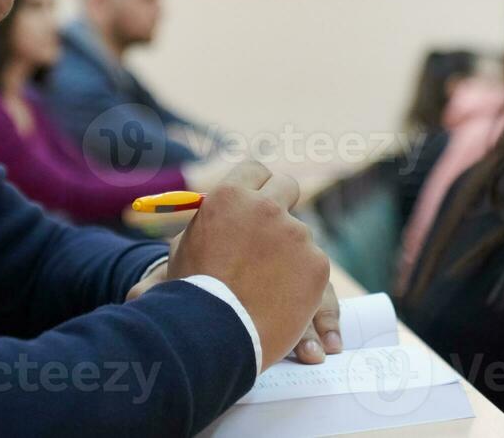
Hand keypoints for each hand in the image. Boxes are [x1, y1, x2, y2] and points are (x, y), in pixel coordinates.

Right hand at [165, 162, 332, 371]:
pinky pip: (312, 264)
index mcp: (230, 196)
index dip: (256, 185)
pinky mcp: (317, 263)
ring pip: (300, 233)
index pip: (254, 169)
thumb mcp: (186, 247)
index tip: (257, 199)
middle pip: (287, 186)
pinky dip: (302, 281)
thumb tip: (215, 212)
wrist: (213, 334)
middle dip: (282, 203)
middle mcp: (266, 206)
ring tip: (267, 285)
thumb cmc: (193, 291)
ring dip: (289, 250)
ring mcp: (296, 234)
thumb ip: (210, 223)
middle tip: (272, 232)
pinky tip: (282, 301)